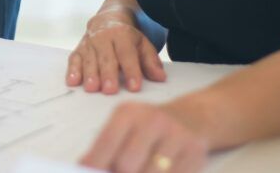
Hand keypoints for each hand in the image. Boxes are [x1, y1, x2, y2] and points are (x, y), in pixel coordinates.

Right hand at [66, 12, 165, 93]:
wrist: (107, 18)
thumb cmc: (127, 38)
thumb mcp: (142, 44)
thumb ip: (151, 61)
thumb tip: (160, 78)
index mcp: (122, 34)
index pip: (127, 53)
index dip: (131, 70)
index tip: (135, 86)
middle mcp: (103, 37)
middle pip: (106, 57)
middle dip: (108, 74)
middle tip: (110, 90)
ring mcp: (89, 43)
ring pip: (89, 59)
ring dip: (90, 73)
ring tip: (92, 88)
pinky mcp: (78, 49)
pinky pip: (74, 59)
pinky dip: (72, 70)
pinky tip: (73, 82)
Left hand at [81, 102, 208, 171]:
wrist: (192, 117)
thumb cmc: (149, 129)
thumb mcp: (124, 130)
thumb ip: (105, 151)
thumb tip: (84, 168)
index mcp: (128, 113)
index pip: (105, 144)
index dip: (94, 166)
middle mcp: (153, 121)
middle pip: (126, 165)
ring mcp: (176, 137)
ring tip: (140, 170)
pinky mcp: (195, 154)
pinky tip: (158, 172)